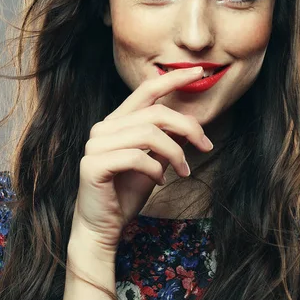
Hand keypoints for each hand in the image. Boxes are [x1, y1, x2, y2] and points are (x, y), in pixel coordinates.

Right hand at [71, 66, 213, 253]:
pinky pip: (136, 157)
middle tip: (206, 146)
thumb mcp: (155, 162)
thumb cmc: (126, 194)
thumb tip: (190, 123)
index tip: (198, 72)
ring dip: (175, 153)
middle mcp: (103, 128)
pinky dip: (155, 169)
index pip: (146, 90)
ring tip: (184, 172)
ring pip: (148, 134)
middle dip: (187, 127)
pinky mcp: (93, 165)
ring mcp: (95, 145)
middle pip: (154, 113)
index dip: (172, 79)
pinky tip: (160, 182)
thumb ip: (167, 141)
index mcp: (116, 122)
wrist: (102, 227)